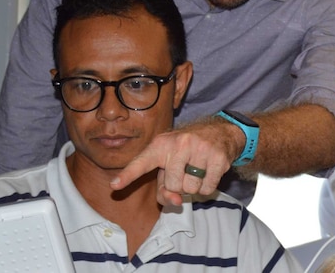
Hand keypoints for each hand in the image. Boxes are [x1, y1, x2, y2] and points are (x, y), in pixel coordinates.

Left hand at [110, 119, 242, 204]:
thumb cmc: (188, 152)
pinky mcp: (218, 158)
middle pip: (173, 186)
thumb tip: (176, 201)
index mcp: (161, 144)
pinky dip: (207, 187)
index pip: (142, 163)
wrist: (220, 132)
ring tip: (198, 169)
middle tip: (186, 169)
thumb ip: (164, 187)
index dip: (127, 175)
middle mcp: (179, 144)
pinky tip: (209, 171)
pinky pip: (206, 189)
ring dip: (194, 187)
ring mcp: (200, 149)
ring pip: (190, 189)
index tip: (114, 186)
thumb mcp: (170, 164)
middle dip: (180, 184)